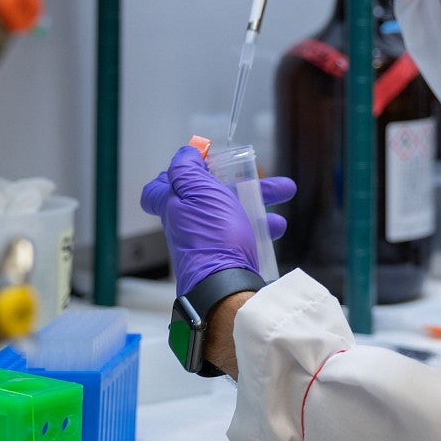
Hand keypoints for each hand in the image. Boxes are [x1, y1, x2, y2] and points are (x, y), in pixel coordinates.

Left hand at [140, 145, 296, 295]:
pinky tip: (278, 225)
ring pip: (233, 212)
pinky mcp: (229, 257)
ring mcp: (209, 241)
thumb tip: (185, 154)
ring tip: (283, 191)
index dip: (171, 175)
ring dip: (259, 199)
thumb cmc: (212, 236)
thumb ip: (187, 169)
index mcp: (175, 206)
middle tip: (257, 172)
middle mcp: (188, 224)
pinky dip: (263, 226)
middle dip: (237, 180)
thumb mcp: (197, 190)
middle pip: (208, 195)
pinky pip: (246, 234)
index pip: (157, 190)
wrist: (228, 286)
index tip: (195, 164)